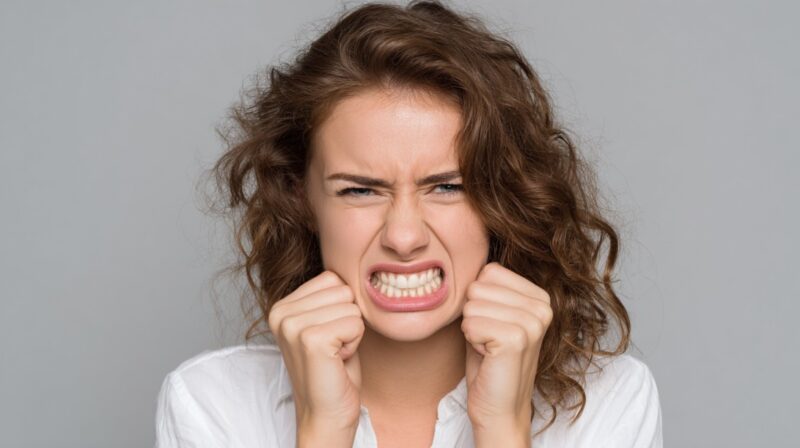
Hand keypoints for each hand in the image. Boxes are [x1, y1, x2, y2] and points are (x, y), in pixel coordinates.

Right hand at [267, 270, 364, 445]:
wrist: (327, 413)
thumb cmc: (334, 369)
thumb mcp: (327, 322)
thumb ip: (330, 295)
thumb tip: (353, 264)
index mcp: (282, 304)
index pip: (332, 277)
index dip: (341, 308)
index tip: (330, 336)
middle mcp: (280, 312)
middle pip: (343, 289)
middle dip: (348, 319)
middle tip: (334, 348)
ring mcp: (292, 325)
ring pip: (351, 306)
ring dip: (352, 333)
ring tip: (334, 354)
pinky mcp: (311, 339)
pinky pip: (355, 322)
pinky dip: (355, 343)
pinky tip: (337, 360)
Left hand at [461, 262, 552, 444]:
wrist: (498, 406)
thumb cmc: (489, 360)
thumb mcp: (492, 314)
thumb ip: (488, 288)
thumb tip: (468, 258)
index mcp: (539, 296)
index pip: (488, 270)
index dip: (479, 299)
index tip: (492, 325)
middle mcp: (543, 306)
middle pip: (477, 286)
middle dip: (473, 315)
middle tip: (490, 340)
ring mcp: (533, 322)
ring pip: (471, 304)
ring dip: (472, 329)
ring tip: (490, 348)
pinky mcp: (517, 338)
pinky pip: (470, 323)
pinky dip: (471, 341)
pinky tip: (488, 356)